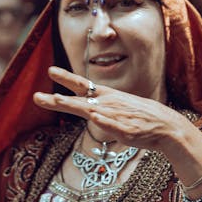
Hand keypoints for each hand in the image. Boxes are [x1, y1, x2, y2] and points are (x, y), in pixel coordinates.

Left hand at [34, 66, 182, 153]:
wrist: (165, 126)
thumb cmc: (141, 118)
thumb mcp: (121, 107)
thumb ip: (103, 108)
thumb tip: (90, 111)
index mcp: (108, 96)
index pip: (83, 84)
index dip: (66, 78)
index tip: (49, 71)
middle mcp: (108, 104)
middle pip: (78, 100)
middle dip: (57, 99)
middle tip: (35, 97)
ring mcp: (116, 116)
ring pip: (90, 110)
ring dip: (73, 104)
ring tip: (55, 100)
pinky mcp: (124, 130)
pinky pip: (111, 124)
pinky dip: (103, 120)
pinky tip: (95, 116)